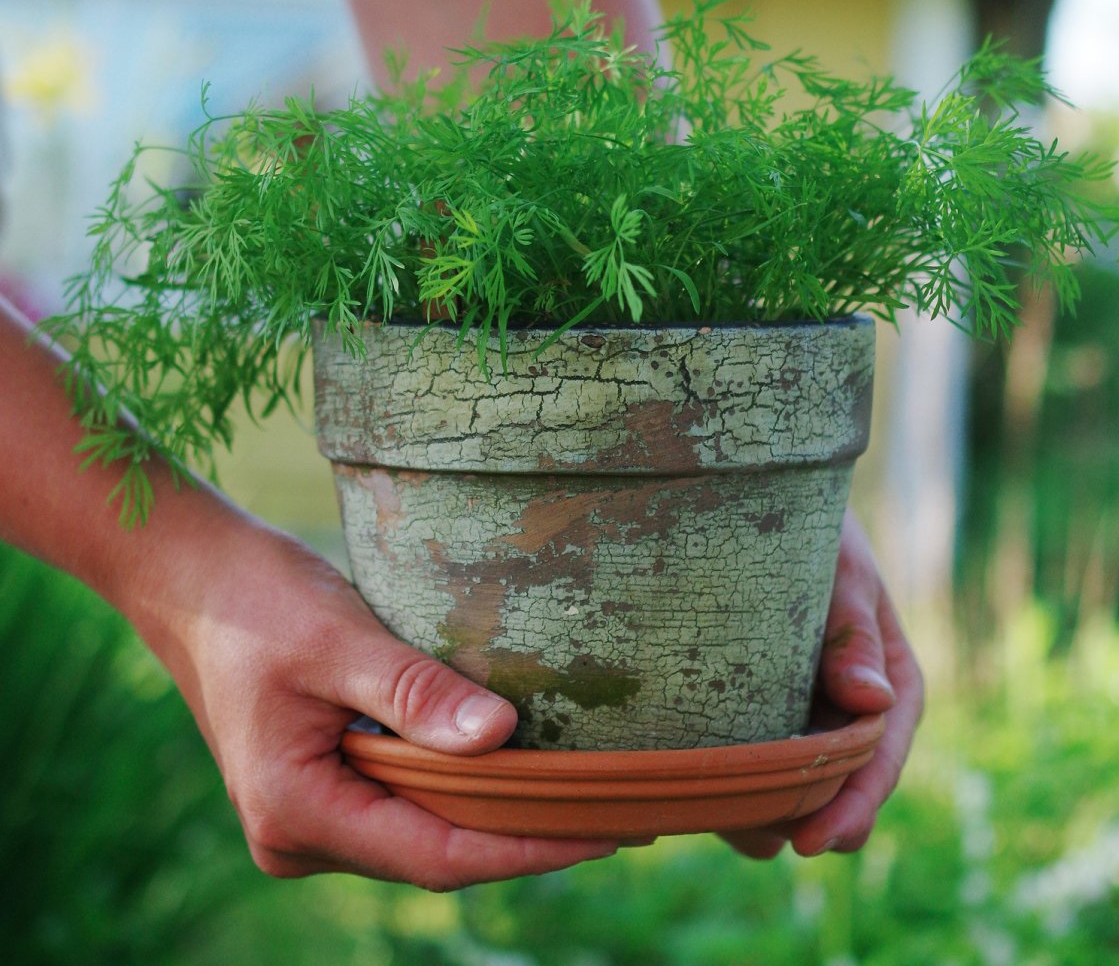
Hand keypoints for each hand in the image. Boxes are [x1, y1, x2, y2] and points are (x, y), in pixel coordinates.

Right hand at [154, 520, 619, 888]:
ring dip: (493, 810)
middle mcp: (298, 831)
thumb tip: (501, 739)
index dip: (526, 847)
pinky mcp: (319, 781)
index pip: (437, 853)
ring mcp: (306, 812)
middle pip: (433, 850)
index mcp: (296, 811)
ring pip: (421, 828)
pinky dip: (457, 785)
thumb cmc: (255, 602)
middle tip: (613, 810)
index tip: (603, 832)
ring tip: (578, 791)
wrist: (191, 579)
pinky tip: (508, 762)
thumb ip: (416, 696)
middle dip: (521, 832)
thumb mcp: (340, 643)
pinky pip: (402, 799)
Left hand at [721, 510, 923, 858]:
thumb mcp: (840, 571)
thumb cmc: (815, 529)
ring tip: (716, 816)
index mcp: (888, 681)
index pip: (879, 756)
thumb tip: (876, 702)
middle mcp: (847, 707)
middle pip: (834, 784)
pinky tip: (688, 788)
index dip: (853, 804)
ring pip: (788, 782)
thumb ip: (853, 632)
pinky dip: (726, 780)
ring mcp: (800, 710)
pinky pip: (745, 758)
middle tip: (758, 838)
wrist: (760, 500)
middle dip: (801, 818)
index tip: (813, 842)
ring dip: (760, 809)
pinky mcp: (752, 706)